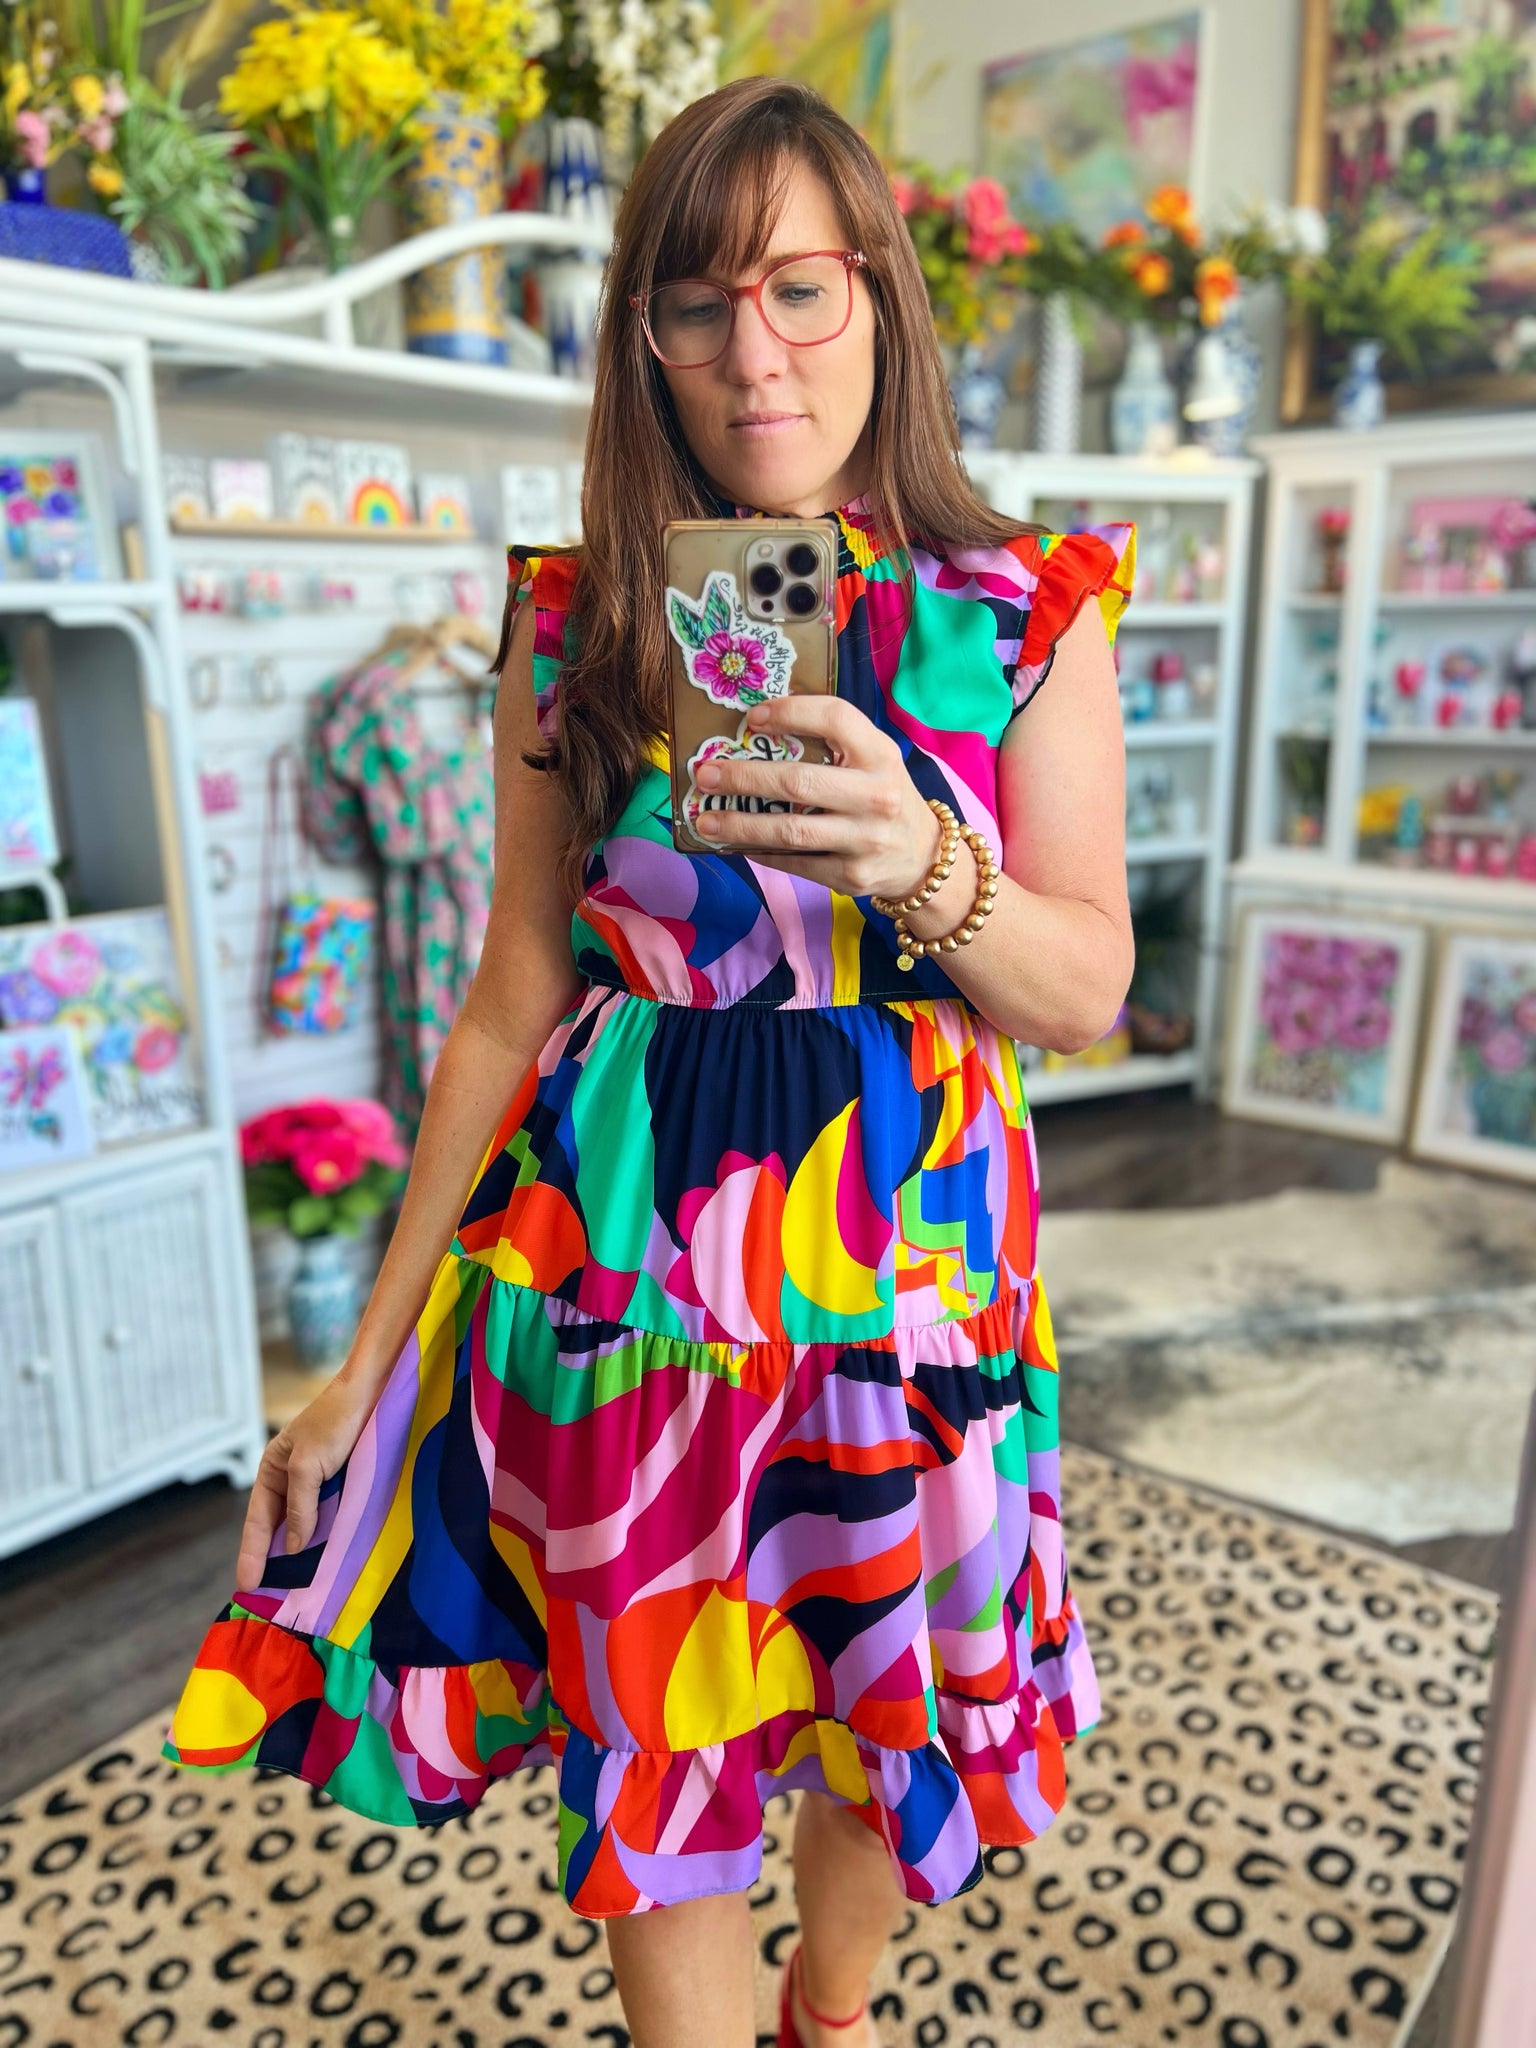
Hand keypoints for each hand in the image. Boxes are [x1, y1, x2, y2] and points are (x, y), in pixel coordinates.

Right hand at [234, 1369, 382, 1591]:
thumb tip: (294, 1547)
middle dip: (274, 1559)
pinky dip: (326, 1538)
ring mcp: (317, 1483)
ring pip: (304, 1526)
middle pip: (278, 1527)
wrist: (371, 1394)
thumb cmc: (334, 1422)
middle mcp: (291, 1480)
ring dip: (302, 1552)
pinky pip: (328, 1518)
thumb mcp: (308, 1465)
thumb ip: (300, 1507)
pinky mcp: (342, 1484)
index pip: (257, 1521)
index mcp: (272, 1470)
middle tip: (270, 1596)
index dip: (252, 1553)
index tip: (246, 1585)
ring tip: (297, 1587)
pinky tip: (327, 1558)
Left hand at [688, 694, 942, 898]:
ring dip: (740, 825)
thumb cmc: (882, 796)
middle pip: (798, 782)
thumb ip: (834, 742)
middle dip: (744, 778)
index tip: (752, 717)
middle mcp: (876, 796)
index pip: (835, 718)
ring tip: (706, 819)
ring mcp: (864, 840)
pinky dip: (760, 852)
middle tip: (705, 775)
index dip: (790, 712)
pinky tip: (737, 844)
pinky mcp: (850, 876)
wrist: (922, 857)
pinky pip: (794, 863)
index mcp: (881, 755)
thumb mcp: (875, 760)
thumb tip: (757, 728)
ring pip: (789, 831)